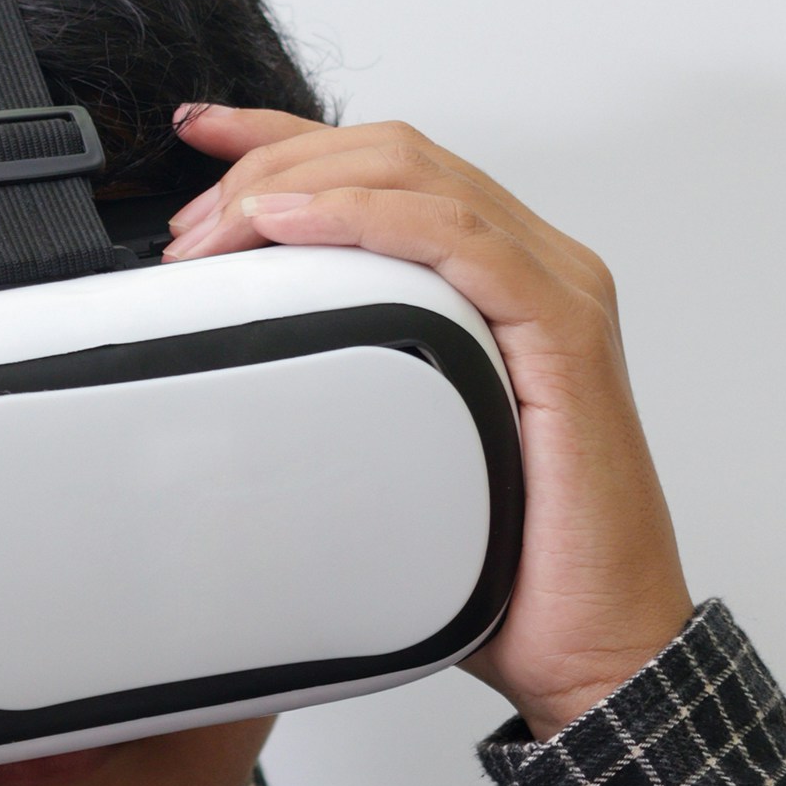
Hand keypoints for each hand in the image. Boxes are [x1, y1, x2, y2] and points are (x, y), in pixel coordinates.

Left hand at [165, 109, 691, 740]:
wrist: (593, 648)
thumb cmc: (509, 570)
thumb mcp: (393, 458)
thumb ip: (339, 394)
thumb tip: (233, 381)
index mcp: (496, 283)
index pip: (385, 172)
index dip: (285, 137)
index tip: (198, 138)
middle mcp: (535, 268)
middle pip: (391, 154)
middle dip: (273, 166)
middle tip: (192, 235)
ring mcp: (556, 292)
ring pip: (417, 175)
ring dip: (302, 185)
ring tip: (221, 233)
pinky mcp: (566, 331)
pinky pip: (457, 238)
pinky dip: (366, 218)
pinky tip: (294, 226)